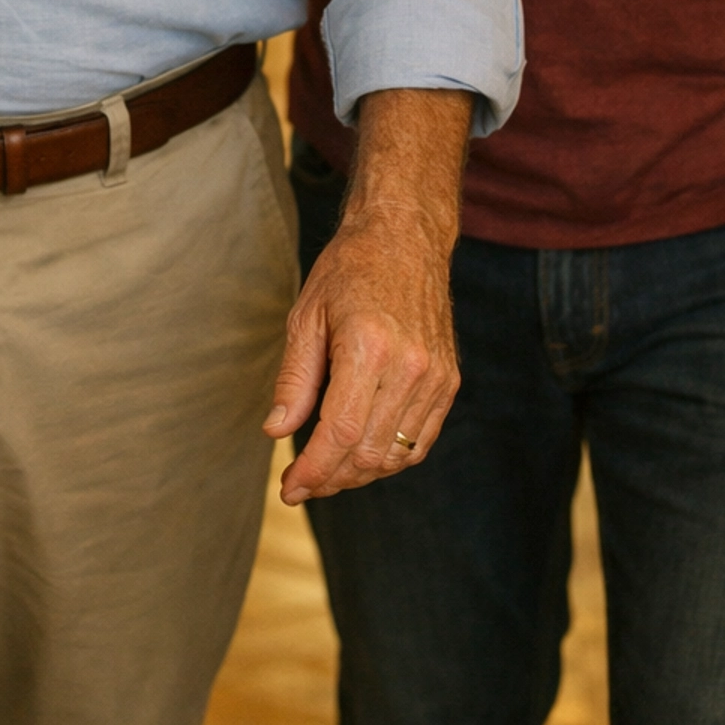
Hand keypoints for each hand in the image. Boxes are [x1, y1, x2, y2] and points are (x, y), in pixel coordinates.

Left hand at [265, 198, 459, 502]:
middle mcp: (409, 366)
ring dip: (359, 474)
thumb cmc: (350, 269)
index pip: (341, 433)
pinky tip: (363, 454)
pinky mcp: (449, 380)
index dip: (314, 470)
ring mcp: (435, 376)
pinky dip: (391, 458)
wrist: (404, 237)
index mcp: (368, 347)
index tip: (290, 488)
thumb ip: (294, 379)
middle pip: (369, 452)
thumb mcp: (307, 316)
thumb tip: (275, 430)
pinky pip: (420, 440)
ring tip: (328, 471)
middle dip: (331, 478)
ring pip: (396, 454)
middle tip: (302, 482)